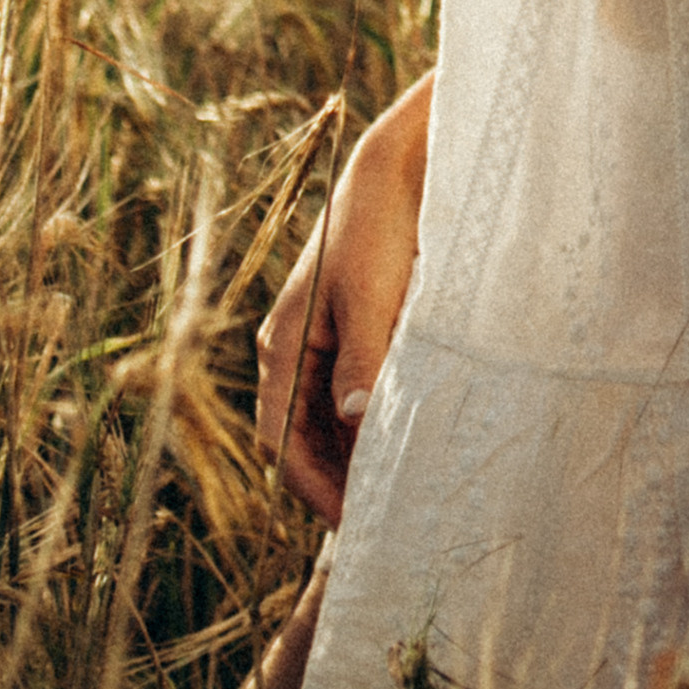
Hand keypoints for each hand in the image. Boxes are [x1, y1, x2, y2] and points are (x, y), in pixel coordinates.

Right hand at [255, 76, 431, 521]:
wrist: (402, 165)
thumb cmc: (381, 226)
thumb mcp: (372, 296)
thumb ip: (363, 361)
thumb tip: (357, 427)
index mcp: (283, 342)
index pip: (281, 439)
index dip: (311, 487)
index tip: (350, 523)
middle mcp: (295, 346)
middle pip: (303, 436)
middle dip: (335, 478)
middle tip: (381, 520)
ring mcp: (324, 337)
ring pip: (330, 417)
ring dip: (356, 453)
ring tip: (397, 490)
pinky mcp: (356, 326)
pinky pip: (354, 390)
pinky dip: (373, 420)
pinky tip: (407, 439)